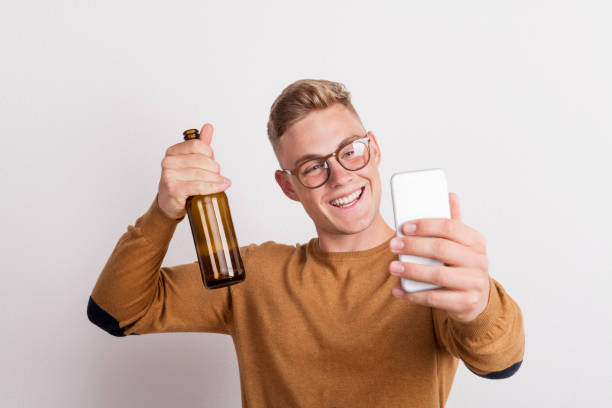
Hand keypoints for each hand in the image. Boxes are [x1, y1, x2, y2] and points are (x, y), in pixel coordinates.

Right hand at [157, 123, 230, 219]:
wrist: (170, 202)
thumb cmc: (182, 180)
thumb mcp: (192, 160)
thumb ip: (201, 144)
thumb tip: (208, 127)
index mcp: (172, 151)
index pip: (196, 145)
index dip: (209, 153)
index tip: (213, 160)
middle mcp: (168, 161)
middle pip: (200, 160)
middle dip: (214, 168)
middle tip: (218, 175)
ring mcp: (169, 175)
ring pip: (201, 173)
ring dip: (215, 179)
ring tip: (221, 182)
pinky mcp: (173, 189)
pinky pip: (198, 186)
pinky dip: (212, 187)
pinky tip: (221, 187)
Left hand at [388, 193, 489, 322]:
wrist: (476, 300)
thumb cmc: (461, 265)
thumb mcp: (460, 243)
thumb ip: (453, 222)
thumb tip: (449, 194)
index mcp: (476, 240)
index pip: (449, 227)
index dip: (425, 225)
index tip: (404, 227)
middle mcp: (479, 261)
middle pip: (441, 249)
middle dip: (413, 246)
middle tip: (392, 245)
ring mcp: (474, 283)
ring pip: (438, 274)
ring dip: (411, 270)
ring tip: (392, 267)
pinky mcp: (466, 303)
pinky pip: (435, 298)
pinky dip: (413, 294)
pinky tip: (398, 289)